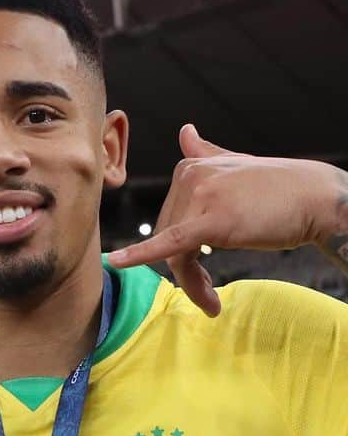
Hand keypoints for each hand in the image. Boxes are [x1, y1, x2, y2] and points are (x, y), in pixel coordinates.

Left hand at [106, 125, 344, 315]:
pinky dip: (140, 255)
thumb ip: (207, 154)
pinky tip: (115, 263)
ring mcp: (201, 195)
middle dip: (187, 273)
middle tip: (209, 296)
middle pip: (169, 239)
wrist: (319, 198)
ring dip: (191, 284)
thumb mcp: (238, 168)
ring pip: (174, 253)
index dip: (179, 253)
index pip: (170, 221)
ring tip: (212, 303)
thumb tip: (184, 132)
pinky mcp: (212, 219)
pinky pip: (170, 244)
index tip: (200, 277)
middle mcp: (190, 176)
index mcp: (190, 167)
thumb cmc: (282, 189)